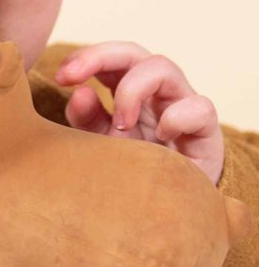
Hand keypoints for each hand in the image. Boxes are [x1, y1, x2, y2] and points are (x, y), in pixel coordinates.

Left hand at [53, 42, 223, 184]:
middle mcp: (156, 92)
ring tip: (121, 123)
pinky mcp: (207, 131)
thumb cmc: (136, 172)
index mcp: (129, 90)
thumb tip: (78, 92)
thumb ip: (86, 120)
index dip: (84, 58)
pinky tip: (162, 136)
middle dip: (100, 56)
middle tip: (73, 78)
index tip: (60, 77)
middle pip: (133, 52)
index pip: (109, 59)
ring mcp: (183, 106)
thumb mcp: (103, 145)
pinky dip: (177, 116)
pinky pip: (200, 107)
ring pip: (164, 67)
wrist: (171, 214)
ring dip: (133, 89)